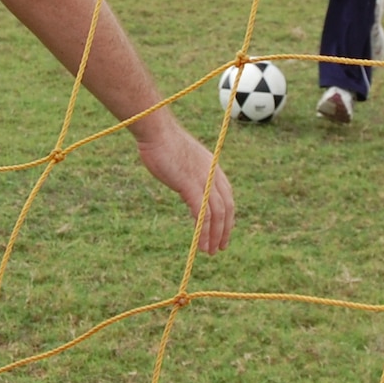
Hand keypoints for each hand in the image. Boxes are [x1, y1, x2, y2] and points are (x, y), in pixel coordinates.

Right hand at [134, 116, 234, 254]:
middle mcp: (213, 175)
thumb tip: (189, 190)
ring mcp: (203, 180)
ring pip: (216, 215)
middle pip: (226, 208)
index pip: (227, 197)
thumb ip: (190, 176)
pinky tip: (201, 244)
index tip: (223, 231)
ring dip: (214, 235)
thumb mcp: (183, 161)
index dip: (227, 216)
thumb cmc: (164, 142)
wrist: (156, 131)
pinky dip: (204, 232)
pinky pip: (202, 214)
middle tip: (219, 247)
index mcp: (213, 168)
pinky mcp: (191, 186)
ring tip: (210, 251)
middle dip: (224, 230)